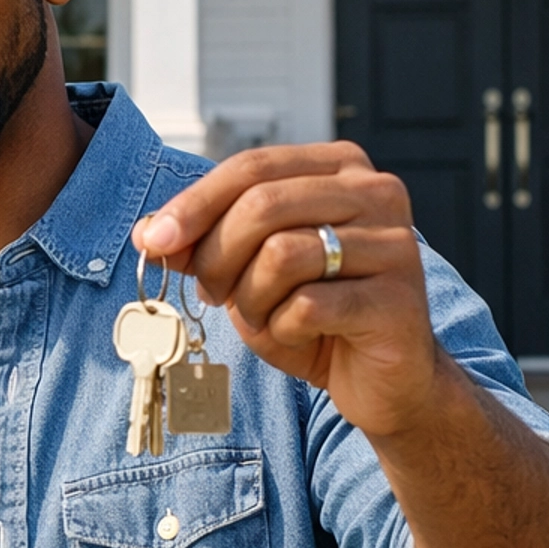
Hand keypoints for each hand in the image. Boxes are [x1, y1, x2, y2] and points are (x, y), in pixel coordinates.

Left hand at [136, 142, 440, 443]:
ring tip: (264, 316)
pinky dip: (284, 326)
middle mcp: (376, 193)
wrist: (382, 380)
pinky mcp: (397, 298)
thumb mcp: (248, 271)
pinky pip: (308, 304)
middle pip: (262, 205)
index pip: (253, 167)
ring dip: (252, 297)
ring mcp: (394, 243)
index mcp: (341, 168)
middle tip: (213, 292)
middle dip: (218, 255)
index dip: (195, 203)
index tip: (153, 240)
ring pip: (281, 254)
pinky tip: (299, 333)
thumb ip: (206, 243)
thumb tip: (151, 233)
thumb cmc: (314, 316)